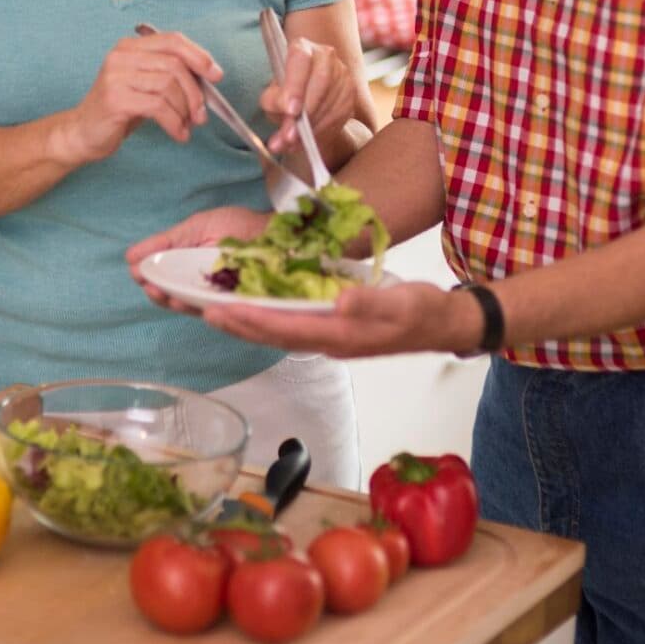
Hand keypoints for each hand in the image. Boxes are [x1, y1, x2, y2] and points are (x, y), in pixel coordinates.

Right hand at [54, 31, 222, 166]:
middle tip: (201, 114)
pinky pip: (158, 107)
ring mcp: (116, 76)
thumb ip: (171, 76)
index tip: (216, 75)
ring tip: (186, 126)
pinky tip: (177, 134)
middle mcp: (122, 56)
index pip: (173, 41)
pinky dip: (174, 123)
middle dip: (195, 92)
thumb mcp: (146, 86)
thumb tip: (208, 79)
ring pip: (168, 86)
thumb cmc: (119, 110)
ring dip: (185, 110)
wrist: (82, 133)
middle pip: (174, 64)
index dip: (199, 56)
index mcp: (130, 46)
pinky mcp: (116, 98)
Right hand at [126, 205, 268, 311]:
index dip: (148, 280)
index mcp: (186, 270)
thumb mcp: (195, 228)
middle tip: (149, 285)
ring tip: (163, 293)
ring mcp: (218, 297)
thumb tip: (130, 257)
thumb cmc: (237, 226)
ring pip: (190, 307)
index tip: (138, 273)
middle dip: (158, 294)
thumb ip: (165, 243)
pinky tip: (189, 300)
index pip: (161, 283)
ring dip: (173, 302)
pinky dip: (202, 307)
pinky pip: (216, 310)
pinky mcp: (236, 304)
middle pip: (172, 299)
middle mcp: (200, 287)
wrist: (273, 228)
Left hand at [202, 280, 476, 358]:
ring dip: (246, 325)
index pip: (286, 328)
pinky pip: (291, 328)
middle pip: (274, 336)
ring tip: (215, 312)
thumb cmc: (424, 311)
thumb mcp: (404, 303)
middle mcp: (330, 341)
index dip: (251, 320)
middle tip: (201, 310)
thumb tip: (340, 302)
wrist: (443, 325)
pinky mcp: (334, 331)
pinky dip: (266, 320)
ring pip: (279, 334)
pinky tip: (253, 309)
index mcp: (341, 335)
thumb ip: (372, 303)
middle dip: (237, 325)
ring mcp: (331, 339)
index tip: (221, 310)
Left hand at [260, 37, 354, 154]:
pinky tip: (309, 140)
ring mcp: (342, 73)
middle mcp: (325, 55)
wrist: (305, 99)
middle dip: (305, 112)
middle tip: (289, 136)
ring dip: (312, 126)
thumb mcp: (272, 97)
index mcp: (301, 48)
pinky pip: (340, 114)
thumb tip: (281, 134)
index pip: (300, 59)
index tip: (290, 110)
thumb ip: (273, 107)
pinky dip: (323, 131)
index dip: (295, 86)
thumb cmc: (285, 95)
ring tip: (293, 143)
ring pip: (331, 100)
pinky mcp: (350, 93)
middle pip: (321, 80)